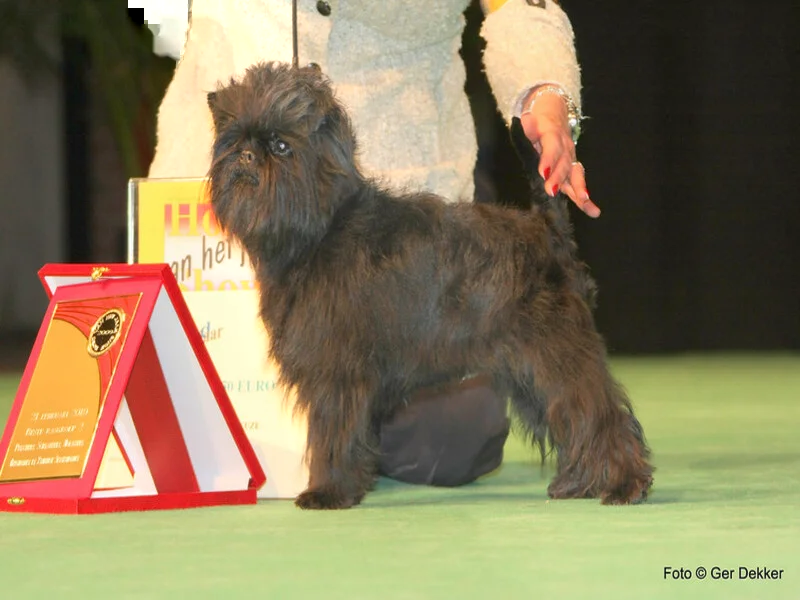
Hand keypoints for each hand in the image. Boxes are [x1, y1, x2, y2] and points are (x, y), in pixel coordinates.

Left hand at [519, 89, 600, 217]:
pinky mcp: (571, 169)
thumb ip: (530, 124)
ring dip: (578, 189)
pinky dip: (584, 199)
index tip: (543, 173)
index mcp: (553, 135)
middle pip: (564, 164)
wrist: (554, 113)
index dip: (548, 160)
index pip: (552, 148)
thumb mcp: (531, 119)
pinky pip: (577, 184)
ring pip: (575, 175)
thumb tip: (528, 122)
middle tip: (552, 191)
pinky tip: (593, 211)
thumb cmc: (539, 120)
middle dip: (559, 178)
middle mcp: (565, 148)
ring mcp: (570, 159)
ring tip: (583, 201)